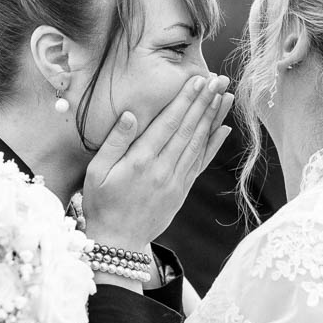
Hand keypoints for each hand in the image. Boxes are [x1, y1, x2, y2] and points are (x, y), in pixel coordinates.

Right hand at [83, 74, 233, 253]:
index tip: (199, 80)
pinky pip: (200, 163)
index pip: (168, 123)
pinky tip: (223, 129)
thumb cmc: (100, 204)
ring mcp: (175, 181)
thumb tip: (130, 114)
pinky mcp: (181, 191)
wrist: (117, 243)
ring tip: (226, 96)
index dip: (185, 100)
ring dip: (214, 117)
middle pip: (189, 129)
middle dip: (206, 101)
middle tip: (220, 79)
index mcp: (141, 161)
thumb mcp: (96, 172)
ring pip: (199, 143)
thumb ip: (114, 142)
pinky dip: (213, 145)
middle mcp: (163, 169)